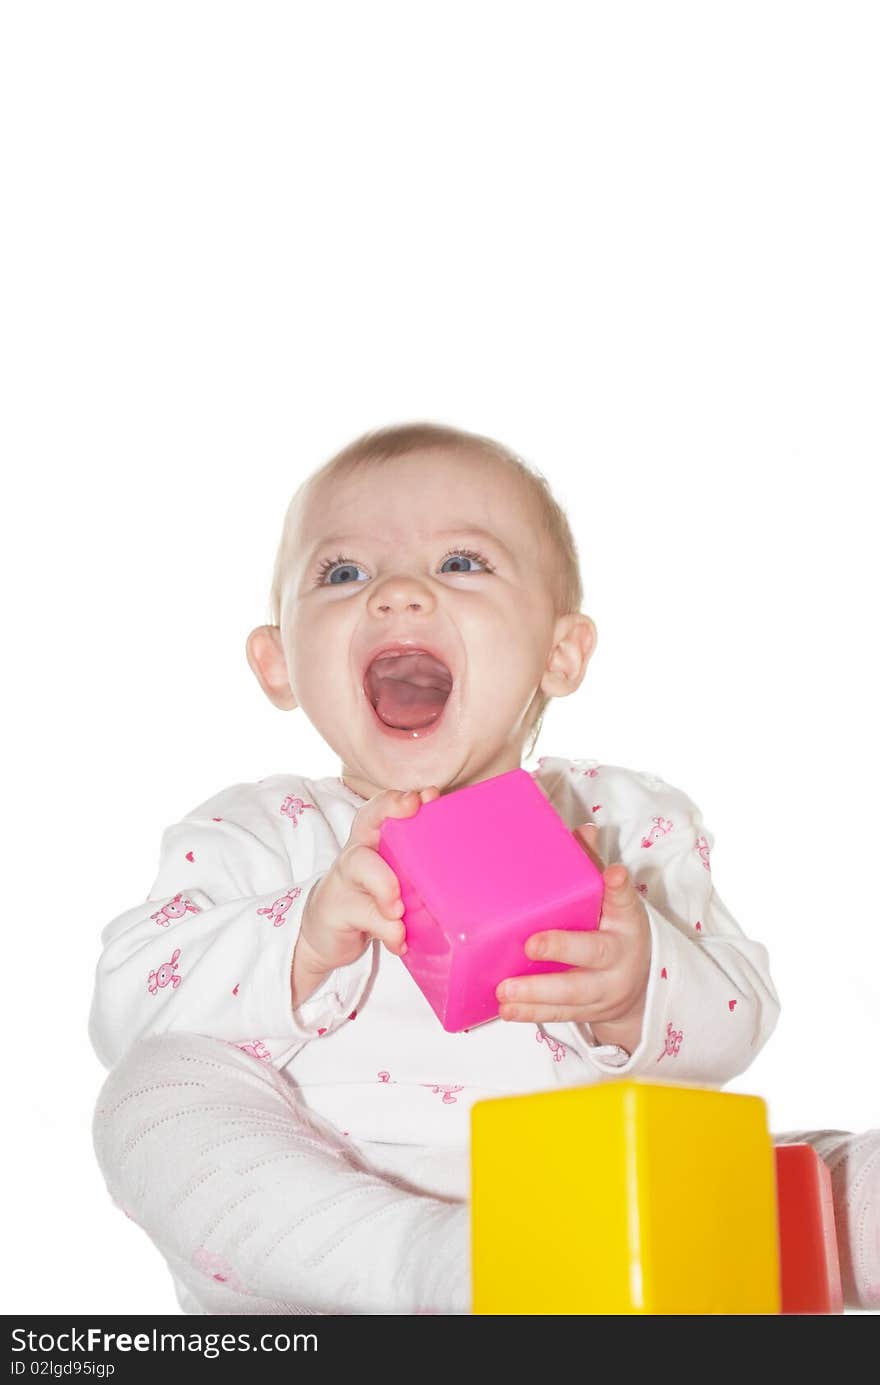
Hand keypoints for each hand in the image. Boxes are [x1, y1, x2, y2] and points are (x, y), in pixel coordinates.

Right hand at [291, 785, 440, 1007]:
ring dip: (385, 884)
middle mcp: (358, 852)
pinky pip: (364, 916)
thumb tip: (467, 872)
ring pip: (360, 866)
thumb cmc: (371, 899)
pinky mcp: (338, 911)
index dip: (398, 798)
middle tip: (414, 811)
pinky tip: (401, 941)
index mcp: (374, 841)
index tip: (425, 797)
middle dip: (390, 813)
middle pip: (366, 821)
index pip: (381, 807)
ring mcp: (345, 880)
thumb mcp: (395, 880)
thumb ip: (420, 869)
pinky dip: (386, 930)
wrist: (325, 933)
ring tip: (399, 908)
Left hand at [495, 823, 651, 1051]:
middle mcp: (619, 956)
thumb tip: (583, 830)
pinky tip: (506, 1008)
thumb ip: (593, 869)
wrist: (638, 988)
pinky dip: (531, 1014)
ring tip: (505, 990)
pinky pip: (558, 1014)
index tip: (613, 873)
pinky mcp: (586, 1012)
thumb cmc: (615, 933)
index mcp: (626, 922)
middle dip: (563, 948)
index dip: (619, 888)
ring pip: (572, 993)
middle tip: (531, 945)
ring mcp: (602, 989)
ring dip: (537, 993)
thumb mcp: (614, 903)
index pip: (626, 900)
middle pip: (594, 952)